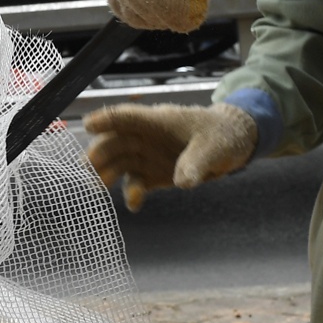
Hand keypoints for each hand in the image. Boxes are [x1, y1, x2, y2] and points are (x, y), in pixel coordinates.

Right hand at [83, 102, 257, 210]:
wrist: (235, 145)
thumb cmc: (223, 135)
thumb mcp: (214, 146)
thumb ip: (196, 162)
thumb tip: (182, 182)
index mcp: (159, 121)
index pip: (128, 117)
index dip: (107, 119)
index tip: (88, 125)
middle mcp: (147, 138)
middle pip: (116, 142)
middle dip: (100, 153)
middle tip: (88, 167)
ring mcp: (149, 157)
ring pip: (120, 164)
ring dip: (108, 174)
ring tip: (98, 187)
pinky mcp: (154, 175)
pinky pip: (137, 184)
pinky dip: (133, 194)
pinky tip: (134, 205)